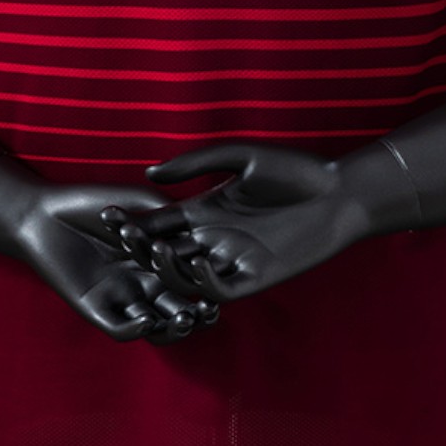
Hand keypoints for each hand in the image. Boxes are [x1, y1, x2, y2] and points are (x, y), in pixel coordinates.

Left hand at [15, 180, 221, 344]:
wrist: (44, 212)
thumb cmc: (92, 202)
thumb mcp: (143, 205)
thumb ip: (174, 218)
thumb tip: (211, 230)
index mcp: (159, 262)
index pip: (193, 282)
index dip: (210, 287)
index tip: (224, 283)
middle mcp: (144, 285)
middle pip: (179, 310)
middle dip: (197, 314)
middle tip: (208, 309)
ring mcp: (121, 300)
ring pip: (155, 328)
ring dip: (172, 330)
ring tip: (183, 319)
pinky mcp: (96, 310)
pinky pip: (121, 329)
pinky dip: (136, 329)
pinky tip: (147, 319)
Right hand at [96, 141, 372, 303]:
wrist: (340, 192)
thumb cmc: (297, 171)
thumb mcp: (241, 157)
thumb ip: (196, 164)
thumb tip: (150, 174)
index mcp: (207, 211)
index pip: (160, 221)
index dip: (133, 221)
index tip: (104, 214)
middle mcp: (215, 239)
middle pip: (165, 251)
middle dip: (141, 248)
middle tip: (118, 240)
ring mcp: (234, 260)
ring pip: (187, 276)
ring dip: (167, 268)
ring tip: (156, 253)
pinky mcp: (256, 278)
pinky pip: (219, 288)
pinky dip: (201, 282)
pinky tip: (192, 266)